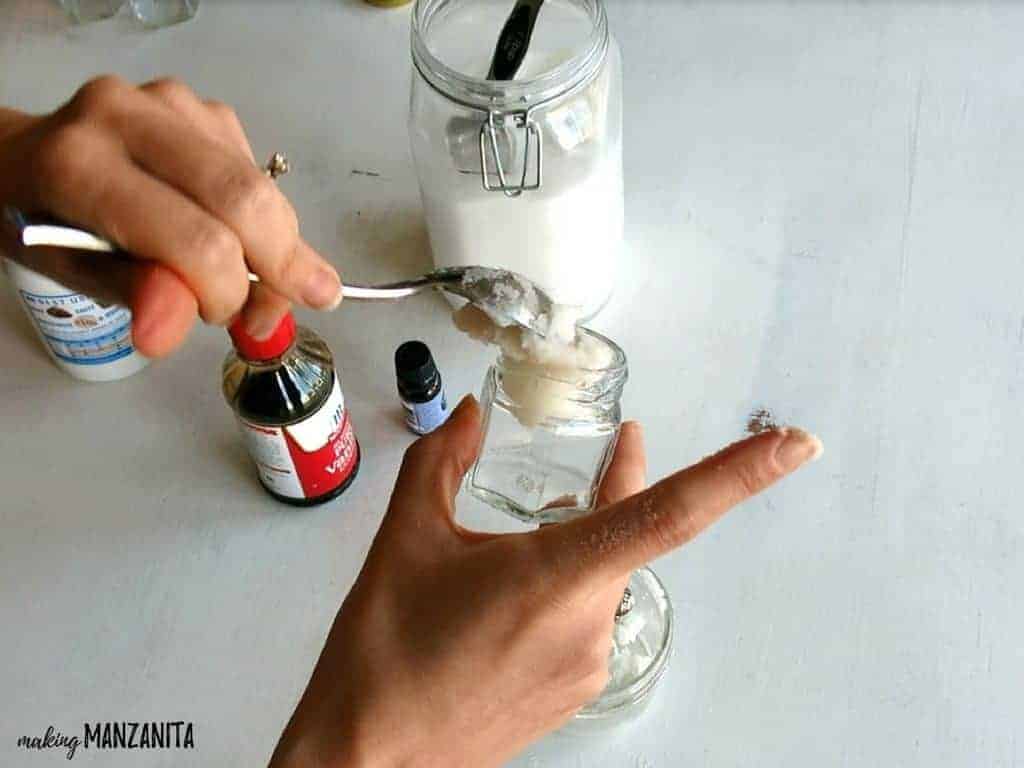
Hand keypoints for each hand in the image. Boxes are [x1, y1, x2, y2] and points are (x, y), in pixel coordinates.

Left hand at [0, 77, 342, 357]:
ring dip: (275, 247)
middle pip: (246, 199)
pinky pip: (262, 176)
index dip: (229, 292)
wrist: (32, 159)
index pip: (196, 240)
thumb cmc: (47, 223)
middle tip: (268, 315)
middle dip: (279, 266)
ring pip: (264, 188)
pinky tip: (233, 236)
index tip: (226, 323)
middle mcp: (128, 114)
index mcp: (81, 164)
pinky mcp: (205, 107)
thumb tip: (167, 334)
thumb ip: (129, 294)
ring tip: (247, 285)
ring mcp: (173, 102)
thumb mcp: (73, 271)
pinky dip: (262, 219)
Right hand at [269, 397, 821, 767]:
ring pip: (605, 578)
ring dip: (584, 543)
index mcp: (558, 576)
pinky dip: (569, 587)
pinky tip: (515, 593)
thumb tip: (469, 416)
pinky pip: (587, 619)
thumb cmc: (385, 655)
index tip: (795, 444)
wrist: (367, 759)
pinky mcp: (573, 692)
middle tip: (619, 446)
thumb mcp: (404, 540)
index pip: (671, 514)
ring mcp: (586, 665)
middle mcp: (589, 624)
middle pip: (632, 536)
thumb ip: (441, 461)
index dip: (740, 474)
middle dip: (623, 489)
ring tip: (530, 530)